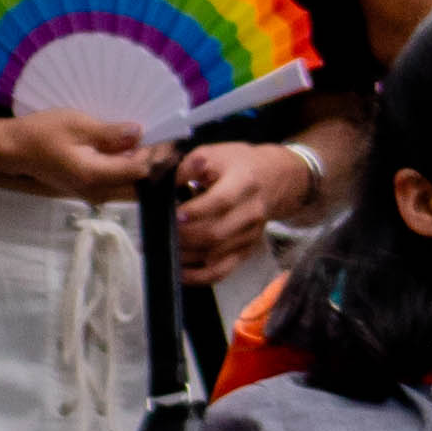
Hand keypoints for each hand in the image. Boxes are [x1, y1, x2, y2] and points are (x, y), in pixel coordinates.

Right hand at [0, 105, 166, 205]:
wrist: (14, 150)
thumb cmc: (41, 133)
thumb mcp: (76, 124)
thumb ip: (110, 133)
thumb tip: (139, 133)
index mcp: (95, 175)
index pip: (140, 169)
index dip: (157, 153)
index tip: (167, 135)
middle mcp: (98, 191)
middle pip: (141, 187)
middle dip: (159, 168)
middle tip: (169, 144)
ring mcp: (93, 193)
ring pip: (132, 189)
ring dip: (147, 170)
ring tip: (157, 147)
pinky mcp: (89, 188)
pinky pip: (120, 185)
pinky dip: (132, 171)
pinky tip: (135, 153)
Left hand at [170, 138, 324, 275]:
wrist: (272, 178)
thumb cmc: (236, 164)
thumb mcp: (213, 154)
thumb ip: (187, 167)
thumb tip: (163, 185)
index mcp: (243, 183)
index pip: (222, 201)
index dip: (197, 211)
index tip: (175, 215)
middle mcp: (251, 212)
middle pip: (216, 233)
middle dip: (183, 237)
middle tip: (159, 233)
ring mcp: (249, 235)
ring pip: (215, 255)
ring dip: (185, 255)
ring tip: (161, 249)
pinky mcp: (245, 250)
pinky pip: (221, 271)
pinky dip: (198, 276)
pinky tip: (179, 272)